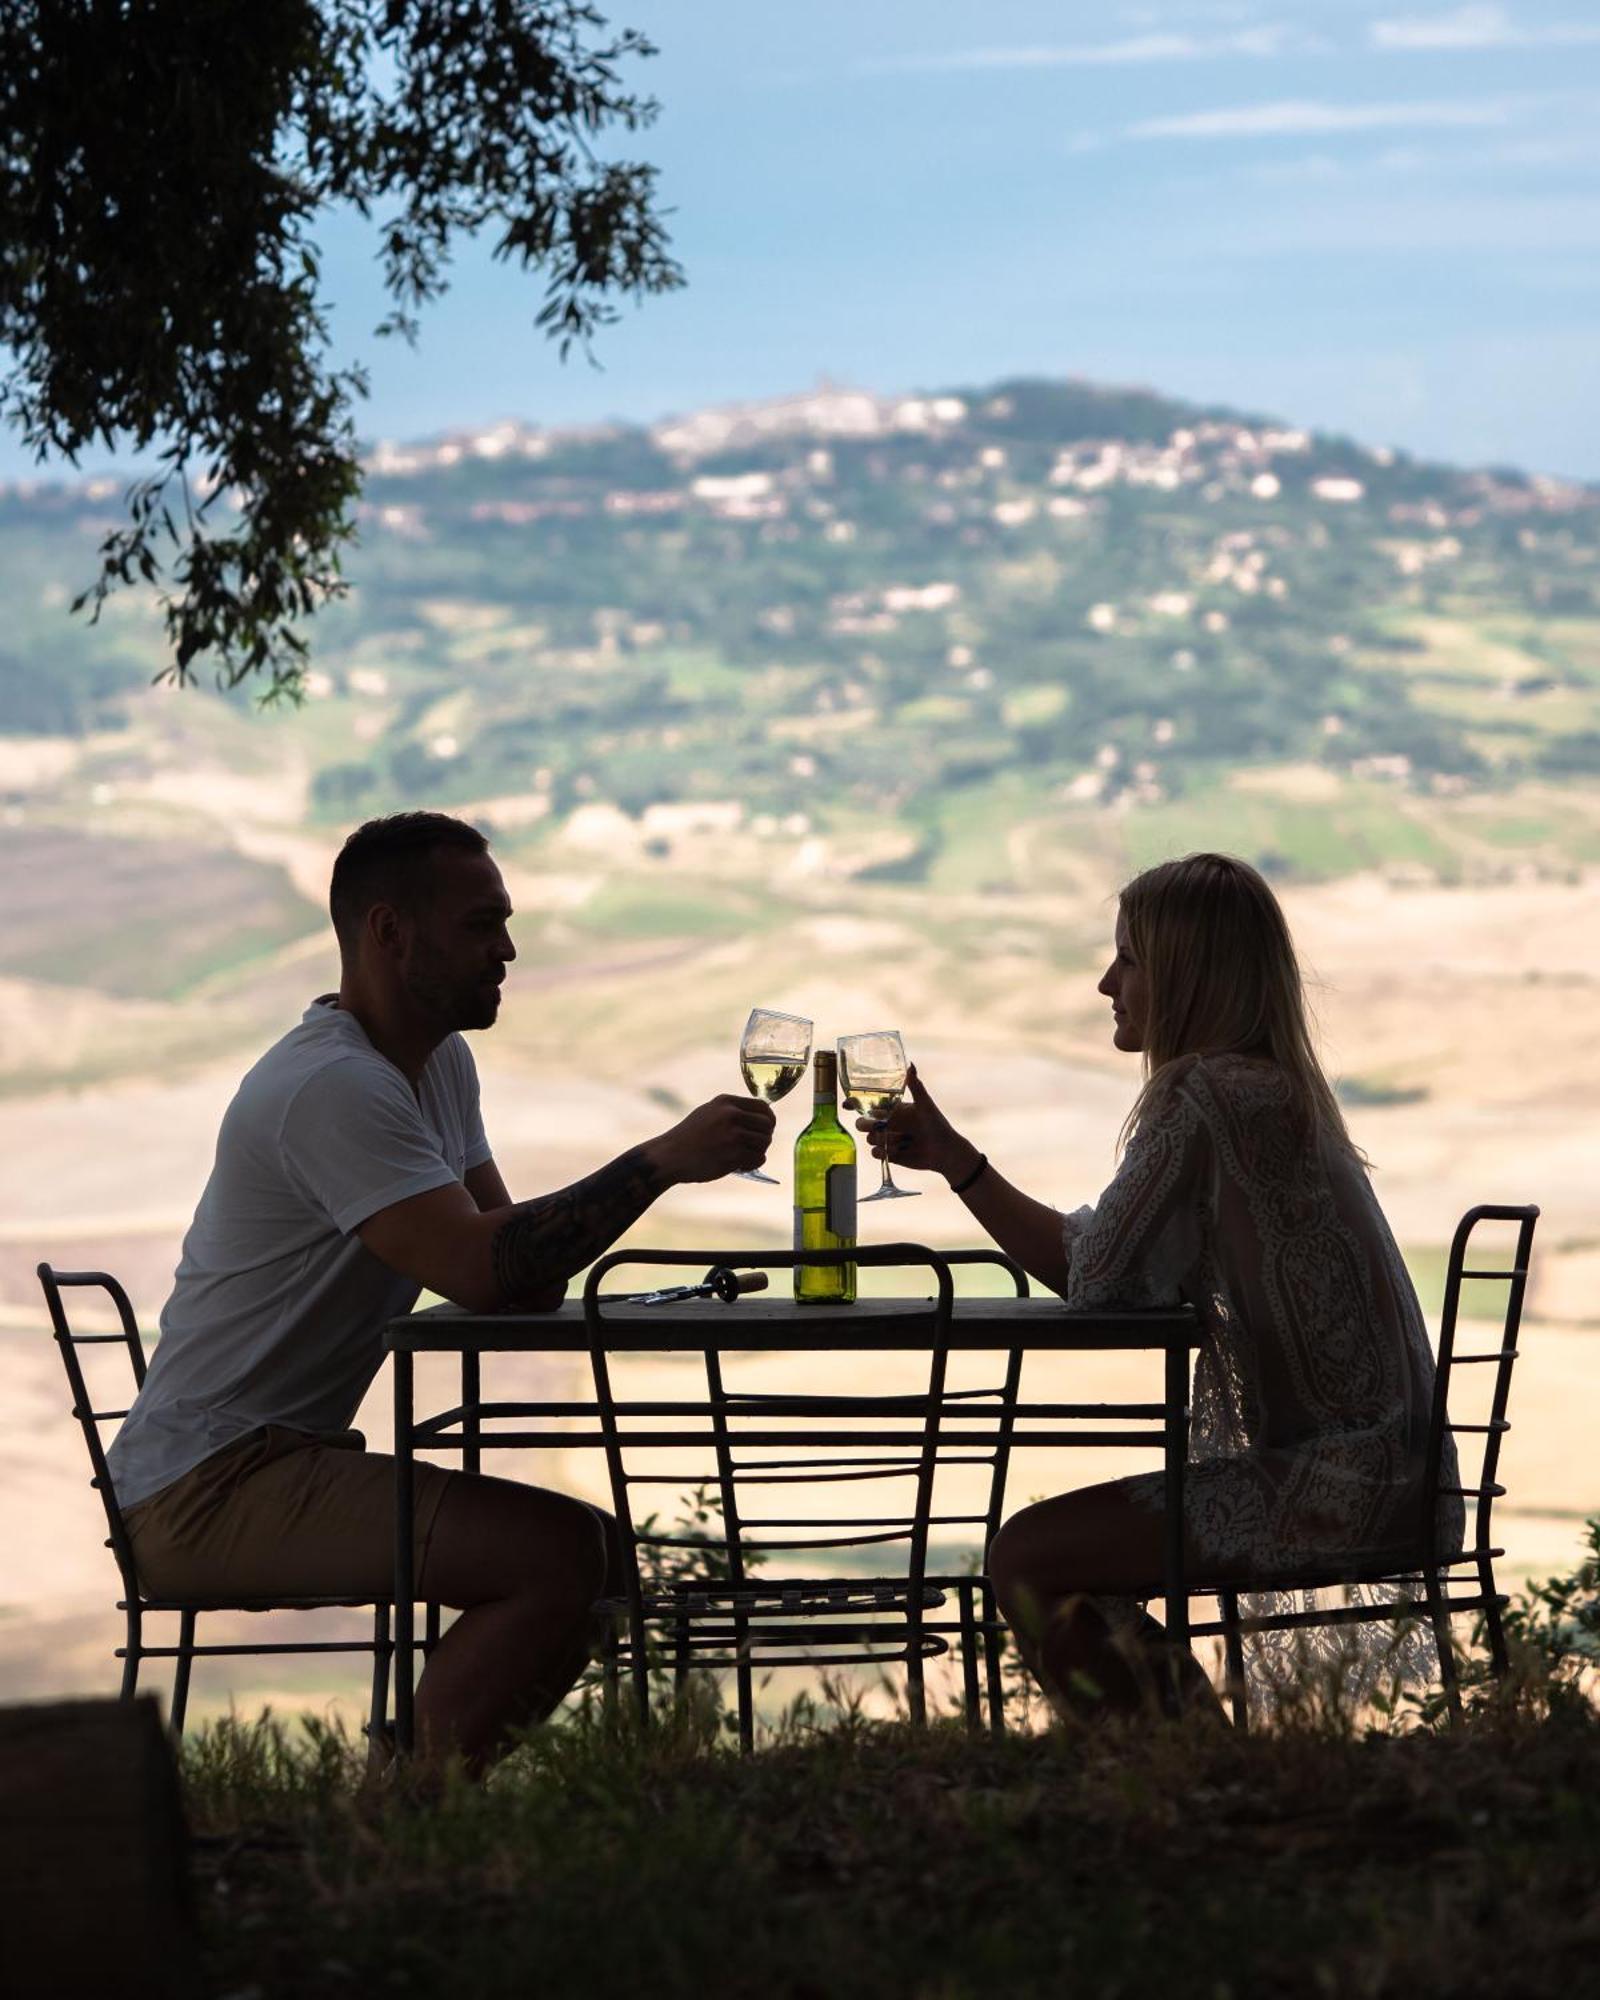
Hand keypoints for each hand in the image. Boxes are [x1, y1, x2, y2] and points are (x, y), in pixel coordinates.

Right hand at [648, 1094, 775, 1182]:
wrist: (669, 1156)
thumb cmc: (689, 1137)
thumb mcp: (709, 1113)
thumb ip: (732, 1112)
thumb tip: (763, 1118)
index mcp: (725, 1102)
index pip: (762, 1107)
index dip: (768, 1120)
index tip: (765, 1129)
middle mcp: (731, 1114)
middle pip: (767, 1125)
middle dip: (764, 1138)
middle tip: (753, 1147)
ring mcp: (733, 1134)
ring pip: (765, 1142)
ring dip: (758, 1152)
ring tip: (743, 1157)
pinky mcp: (733, 1154)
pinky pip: (759, 1158)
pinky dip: (752, 1164)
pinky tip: (739, 1166)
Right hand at [856, 1066, 977, 1182]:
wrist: (945, 1151)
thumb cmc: (937, 1124)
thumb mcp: (925, 1104)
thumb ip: (916, 1086)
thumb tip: (910, 1065)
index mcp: (893, 1109)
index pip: (868, 1105)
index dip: (854, 1103)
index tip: (846, 1104)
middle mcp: (888, 1124)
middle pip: (863, 1123)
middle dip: (865, 1124)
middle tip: (877, 1126)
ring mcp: (887, 1140)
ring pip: (870, 1139)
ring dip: (883, 1139)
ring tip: (903, 1140)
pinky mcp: (890, 1155)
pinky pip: (875, 1154)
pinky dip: (883, 1152)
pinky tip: (896, 1150)